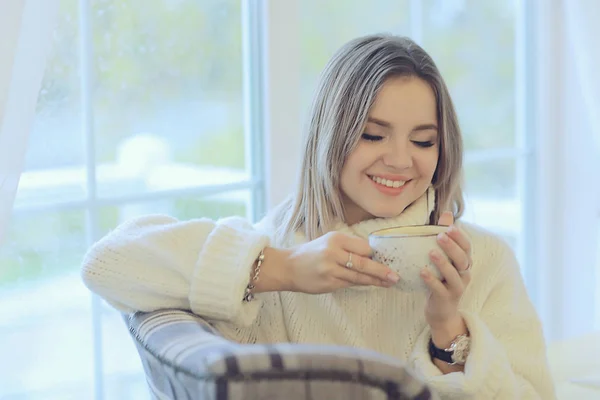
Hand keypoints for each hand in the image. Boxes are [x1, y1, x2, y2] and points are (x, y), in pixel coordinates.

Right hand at [283, 232, 400, 293]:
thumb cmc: (311, 253)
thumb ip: (348, 247)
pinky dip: (362, 284)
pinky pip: (350, 284)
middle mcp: (333, 253)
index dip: (375, 255)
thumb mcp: (328, 241)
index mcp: (335, 239)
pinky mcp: (329, 284)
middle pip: (364, 264)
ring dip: (376, 281)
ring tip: (389, 283)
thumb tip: (372, 255)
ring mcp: (331, 270)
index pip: (363, 247)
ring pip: (359, 277)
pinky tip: (372, 284)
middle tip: (396, 276)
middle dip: (382, 271)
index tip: (388, 259)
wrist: (288, 267)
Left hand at [421, 211, 471, 332]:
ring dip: (442, 262)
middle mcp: (464, 275)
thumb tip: (446, 213)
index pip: (467, 247)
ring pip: (453, 274)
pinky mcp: (446, 299)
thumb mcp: (444, 259)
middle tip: (440, 236)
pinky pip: (439, 289)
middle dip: (452, 247)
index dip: (460, 237)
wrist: (441, 311)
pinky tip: (421, 272)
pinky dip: (431, 280)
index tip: (449, 227)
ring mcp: (456, 288)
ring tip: (430, 252)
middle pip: (462, 259)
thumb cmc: (441, 280)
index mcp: (464, 263)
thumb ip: (445, 238)